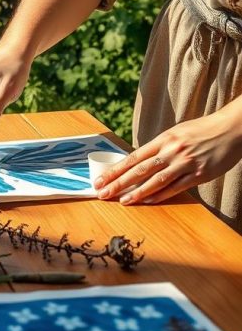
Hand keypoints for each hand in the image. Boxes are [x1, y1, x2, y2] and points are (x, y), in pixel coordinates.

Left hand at [95, 112, 241, 205]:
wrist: (231, 129)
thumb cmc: (202, 131)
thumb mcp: (177, 133)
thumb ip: (160, 147)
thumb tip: (140, 163)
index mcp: (164, 139)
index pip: (133, 157)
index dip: (116, 171)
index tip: (101, 180)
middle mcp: (172, 150)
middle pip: (139, 170)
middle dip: (119, 183)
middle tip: (103, 194)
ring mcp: (185, 163)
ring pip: (156, 181)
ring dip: (137, 193)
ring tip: (123, 202)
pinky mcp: (198, 174)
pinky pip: (175, 187)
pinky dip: (160, 196)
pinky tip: (148, 201)